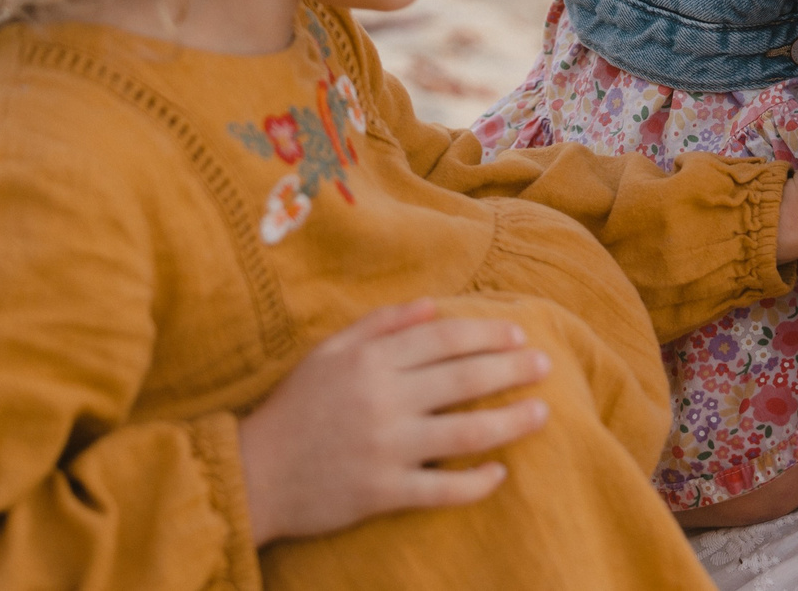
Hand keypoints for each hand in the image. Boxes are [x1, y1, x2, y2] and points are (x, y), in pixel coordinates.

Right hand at [237, 299, 551, 543]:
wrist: (251, 474)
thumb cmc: (293, 408)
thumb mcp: (327, 352)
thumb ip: (380, 324)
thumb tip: (431, 304)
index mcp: (370, 360)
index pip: (446, 339)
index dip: (488, 334)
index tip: (519, 334)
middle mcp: (383, 399)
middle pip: (465, 380)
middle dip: (513, 369)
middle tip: (546, 364)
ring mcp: (385, 448)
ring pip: (465, 433)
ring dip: (511, 422)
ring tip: (542, 413)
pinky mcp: (382, 492)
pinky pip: (442, 489)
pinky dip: (476, 482)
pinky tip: (500, 473)